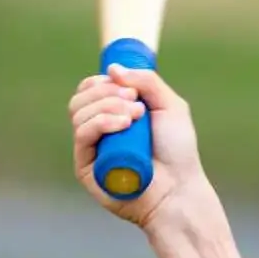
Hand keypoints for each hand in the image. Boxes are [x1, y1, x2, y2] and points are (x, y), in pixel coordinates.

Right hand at [68, 65, 210, 227]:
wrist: (179, 189)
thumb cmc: (177, 151)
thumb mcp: (170, 106)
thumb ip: (146, 81)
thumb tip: (111, 68)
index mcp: (112, 116)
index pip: (90, 90)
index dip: (102, 81)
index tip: (131, 88)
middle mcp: (98, 132)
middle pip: (81, 98)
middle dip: (107, 92)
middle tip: (136, 100)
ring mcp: (91, 150)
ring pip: (79, 113)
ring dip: (107, 105)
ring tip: (136, 116)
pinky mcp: (85, 168)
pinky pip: (82, 135)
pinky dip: (100, 122)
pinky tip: (122, 123)